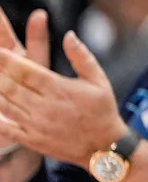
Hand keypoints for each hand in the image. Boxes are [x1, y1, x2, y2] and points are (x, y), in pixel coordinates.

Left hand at [0, 30, 126, 167]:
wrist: (104, 146)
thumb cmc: (102, 110)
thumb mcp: (98, 80)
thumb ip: (81, 56)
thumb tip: (69, 35)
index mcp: (60, 89)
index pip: (27, 71)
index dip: (9, 60)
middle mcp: (45, 107)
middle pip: (11, 87)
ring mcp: (36, 124)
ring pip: (5, 105)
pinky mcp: (32, 139)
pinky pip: (6, 128)